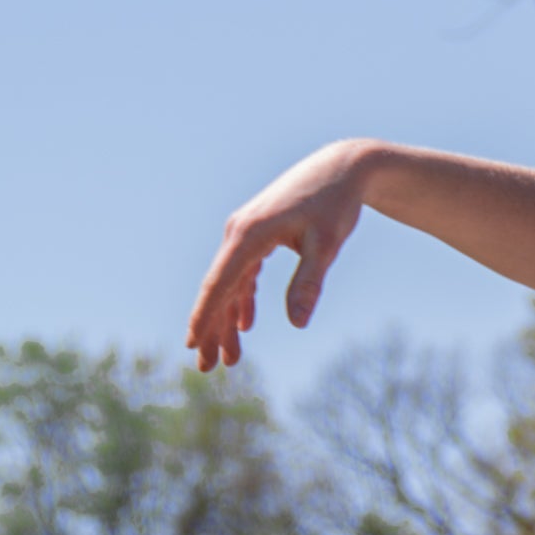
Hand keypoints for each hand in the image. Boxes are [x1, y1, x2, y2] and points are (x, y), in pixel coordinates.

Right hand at [187, 140, 378, 370]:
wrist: (342, 167)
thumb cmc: (336, 203)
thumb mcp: (328, 244)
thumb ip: (309, 283)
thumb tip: (297, 324)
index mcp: (250, 234)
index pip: (220, 282)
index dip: (205, 315)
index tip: (192, 344)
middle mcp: (239, 231)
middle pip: (219, 287)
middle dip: (211, 328)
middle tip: (205, 367)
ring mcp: (246, 232)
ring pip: (230, 283)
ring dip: (228, 319)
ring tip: (229, 357)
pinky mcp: (258, 234)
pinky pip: (243, 273)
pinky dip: (243, 299)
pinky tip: (246, 324)